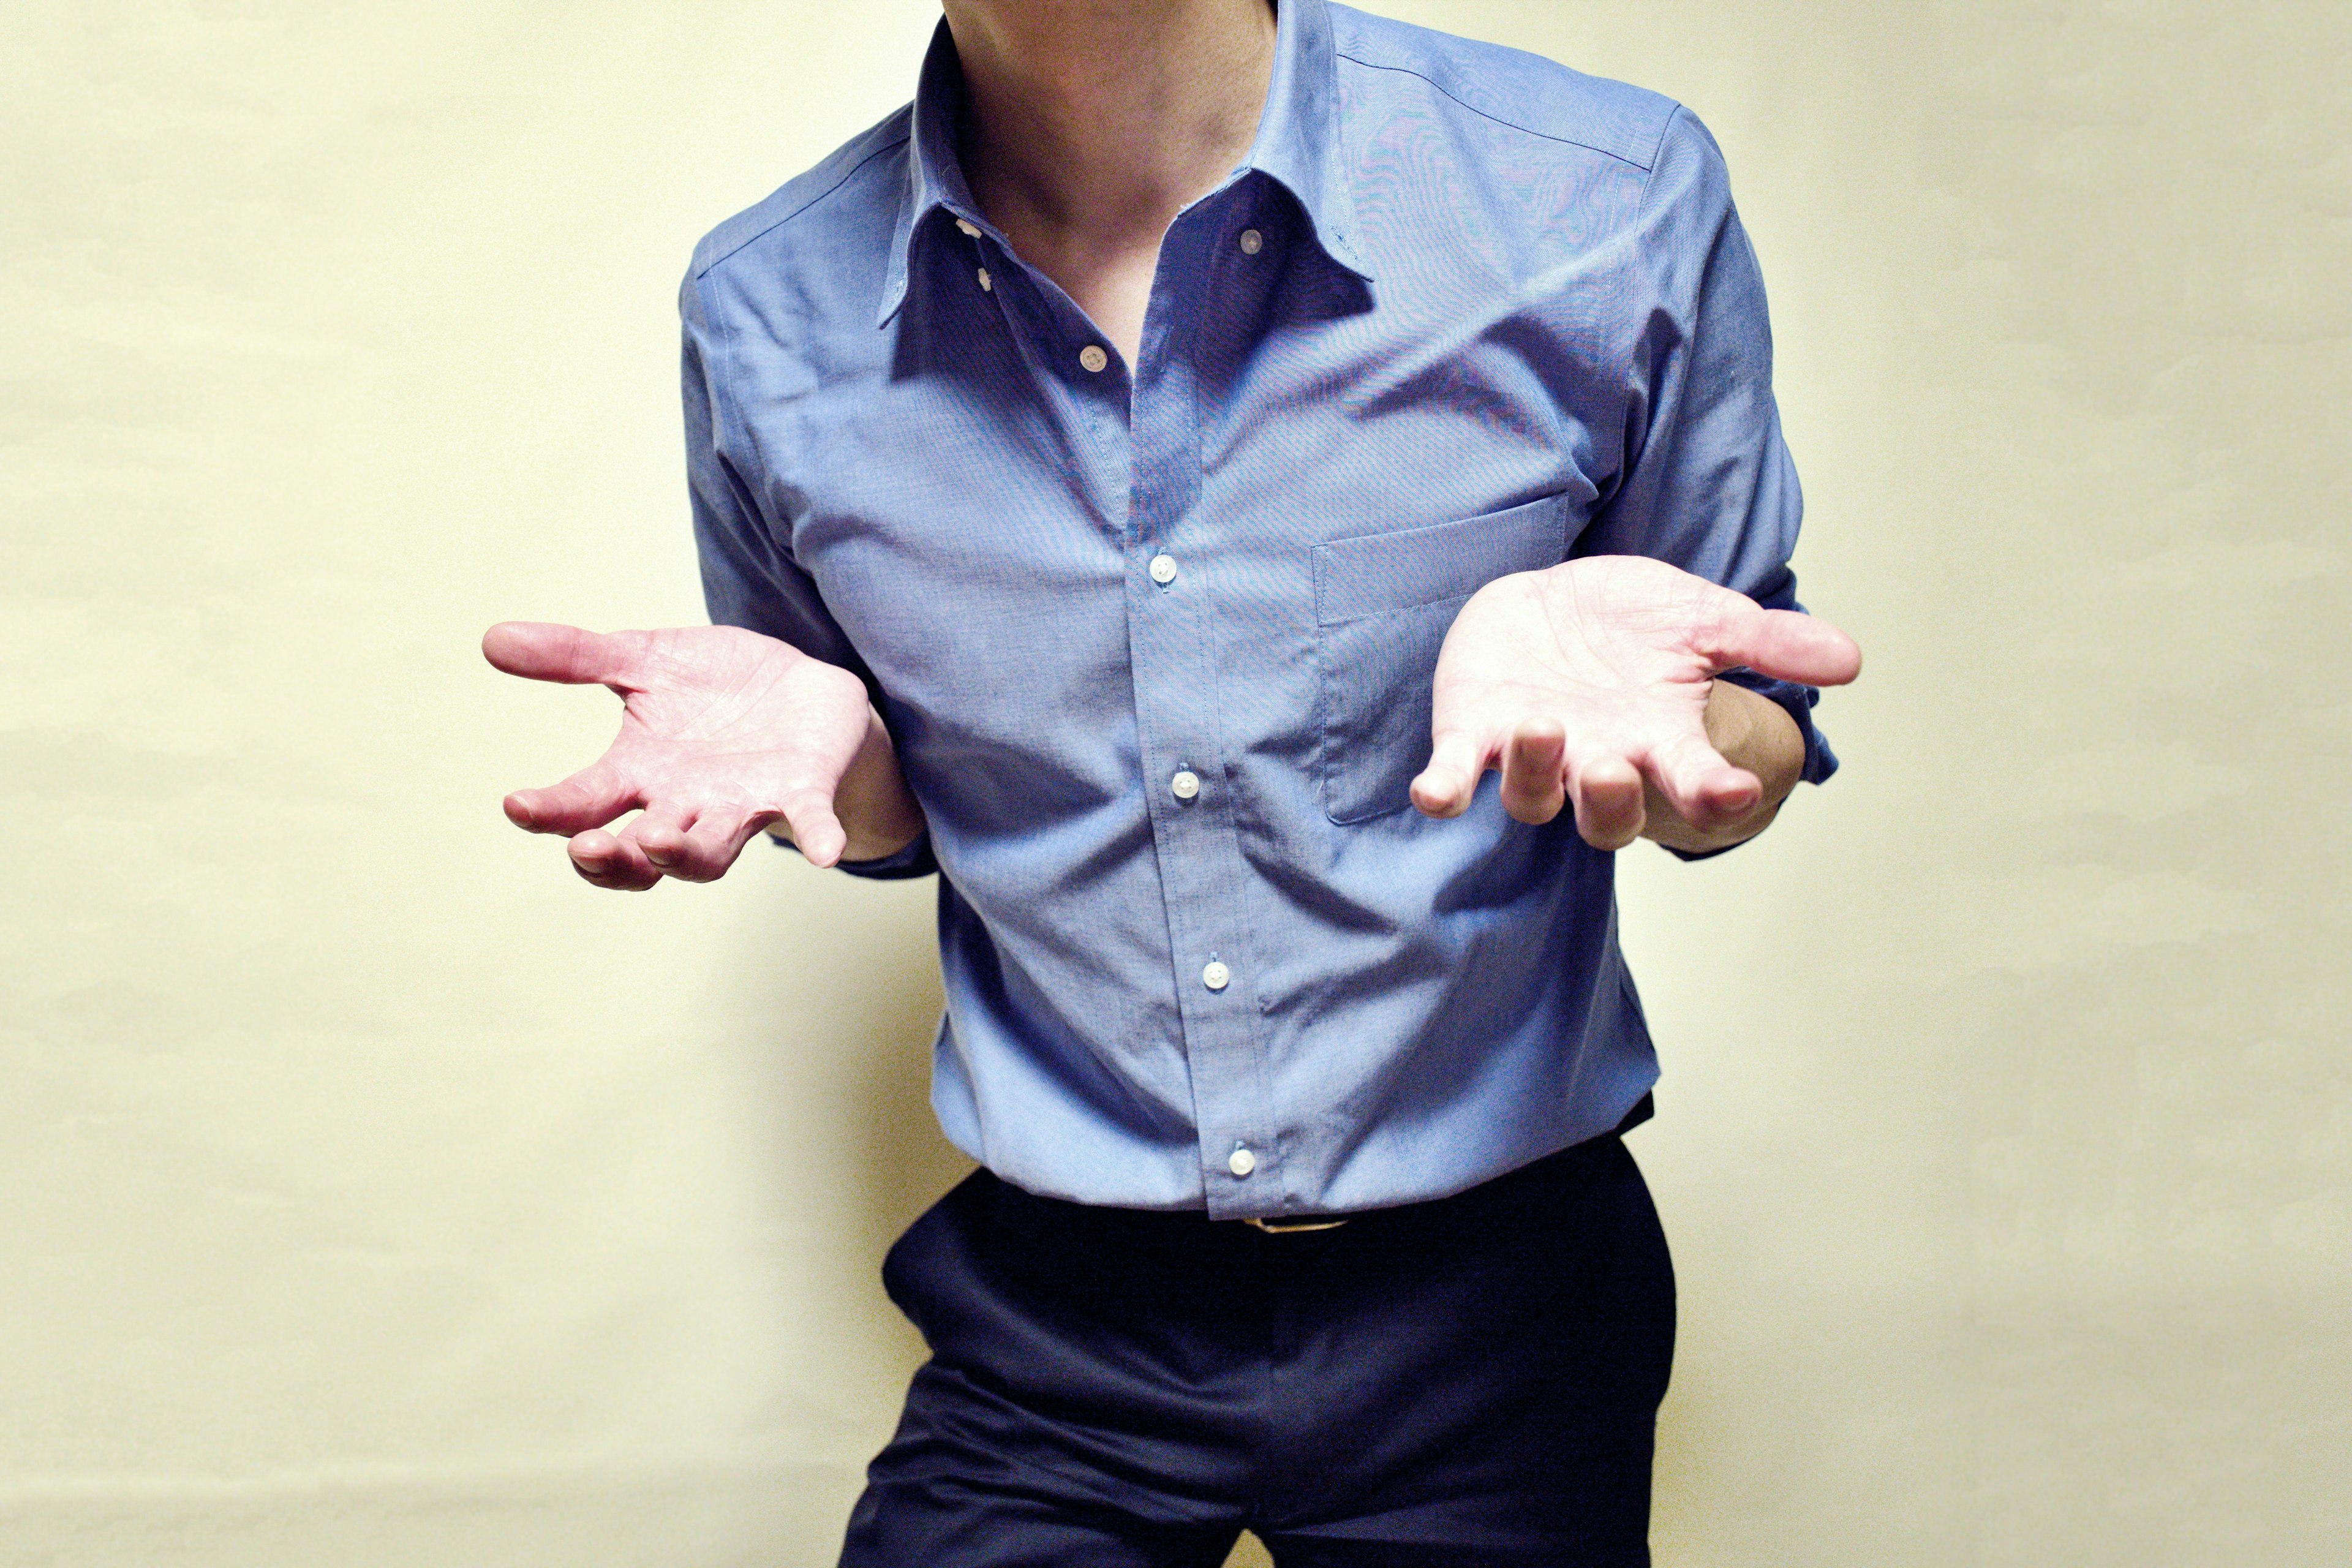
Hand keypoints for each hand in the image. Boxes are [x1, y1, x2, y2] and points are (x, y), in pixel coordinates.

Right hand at [483, 621, 903, 888]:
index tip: (518, 804)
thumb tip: (492, 639)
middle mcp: (685, 805)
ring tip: (658, 843)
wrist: (799, 685)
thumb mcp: (645, 659)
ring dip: (683, 855)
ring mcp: (742, 805)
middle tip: (587, 845)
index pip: (586, 805)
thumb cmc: (714, 686)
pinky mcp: (800, 792)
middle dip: (613, 855)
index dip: (552, 811)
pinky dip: (818, 835)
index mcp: (641, 774)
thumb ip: (578, 655)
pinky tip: (825, 852)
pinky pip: (810, 822)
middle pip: (641, 853)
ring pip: (708, 855)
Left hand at [1408, 556, 1861, 849]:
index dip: (1713, 797)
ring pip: (1535, 798)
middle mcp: (1598, 760)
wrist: (1556, 598)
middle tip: (1616, 766)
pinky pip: (1456, 776)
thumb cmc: (1635, 621)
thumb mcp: (1706, 618)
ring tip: (1547, 726)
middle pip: (1607, 814)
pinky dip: (1445, 788)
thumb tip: (1850, 660)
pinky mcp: (1476, 733)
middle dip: (1612, 798)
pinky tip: (1435, 795)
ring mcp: (1534, 753)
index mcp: (1660, 741)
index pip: (1694, 787)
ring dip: (1539, 774)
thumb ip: (1769, 641)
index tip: (1732, 792)